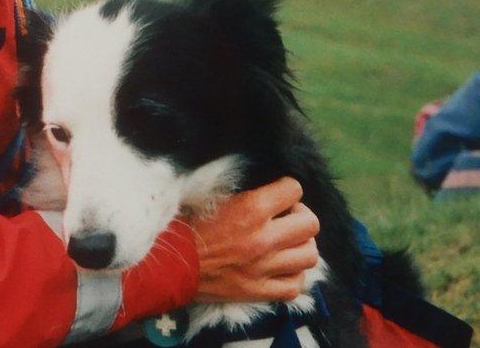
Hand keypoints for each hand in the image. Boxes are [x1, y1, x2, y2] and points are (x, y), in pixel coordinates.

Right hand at [191, 177, 319, 302]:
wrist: (168, 264)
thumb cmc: (187, 226)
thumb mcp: (213, 197)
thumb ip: (245, 193)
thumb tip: (266, 188)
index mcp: (251, 209)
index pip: (294, 189)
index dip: (287, 189)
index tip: (277, 195)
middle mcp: (263, 238)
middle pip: (311, 224)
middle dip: (300, 217)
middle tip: (285, 219)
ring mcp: (264, 268)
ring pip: (309, 255)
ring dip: (300, 246)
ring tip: (286, 244)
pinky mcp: (258, 291)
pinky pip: (295, 285)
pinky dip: (293, 276)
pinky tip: (281, 268)